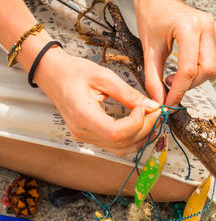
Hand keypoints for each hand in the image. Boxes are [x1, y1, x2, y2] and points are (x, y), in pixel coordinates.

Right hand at [34, 47, 160, 155]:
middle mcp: (83, 132)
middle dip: (146, 129)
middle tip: (158, 113)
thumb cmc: (74, 72)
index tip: (147, 107)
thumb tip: (153, 106)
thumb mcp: (104, 76)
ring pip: (121, 149)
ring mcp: (85, 137)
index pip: (116, 133)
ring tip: (153, 120)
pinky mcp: (90, 136)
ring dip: (142, 137)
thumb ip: (129, 94)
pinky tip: (142, 126)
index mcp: (83, 116)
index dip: (137, 123)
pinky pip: (115, 146)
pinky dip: (132, 139)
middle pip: (122, 143)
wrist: (53, 74)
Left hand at [134, 0, 215, 105]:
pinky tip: (193, 68)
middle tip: (172, 85)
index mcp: (188, 27)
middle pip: (208, 70)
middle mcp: (207, 26)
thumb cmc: (153, 17)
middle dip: (191, 85)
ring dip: (201, 79)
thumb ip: (153, 77)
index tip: (170, 101)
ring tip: (182, 76)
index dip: (179, 90)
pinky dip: (209, 71)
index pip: (189, 69)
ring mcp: (215, 29)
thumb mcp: (149, 48)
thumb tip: (159, 101)